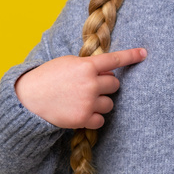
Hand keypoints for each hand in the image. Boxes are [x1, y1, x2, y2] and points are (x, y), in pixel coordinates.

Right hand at [14, 47, 146, 129]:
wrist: (28, 100)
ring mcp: (88, 101)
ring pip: (110, 103)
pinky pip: (101, 120)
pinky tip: (81, 112)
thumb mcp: (67, 63)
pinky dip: (94, 118)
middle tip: (90, 86)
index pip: (115, 59)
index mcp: (86, 65)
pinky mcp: (84, 118)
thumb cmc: (47, 78)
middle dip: (106, 85)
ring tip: (82, 100)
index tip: (144, 54)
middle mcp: (91, 83)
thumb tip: (106, 70)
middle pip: (114, 84)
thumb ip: (88, 65)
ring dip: (100, 102)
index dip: (132, 56)